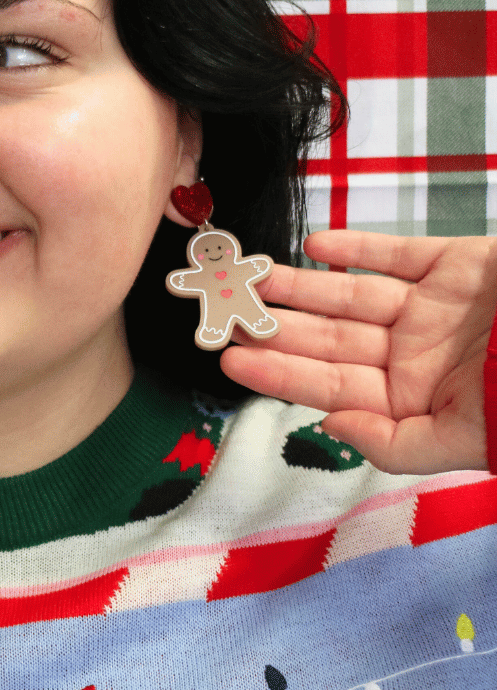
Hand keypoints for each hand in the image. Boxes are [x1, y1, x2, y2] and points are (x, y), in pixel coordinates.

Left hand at [219, 230, 496, 475]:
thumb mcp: (464, 441)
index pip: (326, 385)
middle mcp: (413, 353)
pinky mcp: (455, 266)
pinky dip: (356, 247)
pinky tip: (315, 246)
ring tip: (253, 277)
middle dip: (275, 327)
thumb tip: (330, 426)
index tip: (229, 359)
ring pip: (349, 294)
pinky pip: (396, 254)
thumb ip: (394, 444)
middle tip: (224, 311)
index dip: (276, 371)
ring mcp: (431, 308)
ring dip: (299, 286)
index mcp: (411, 399)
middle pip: (328, 338)